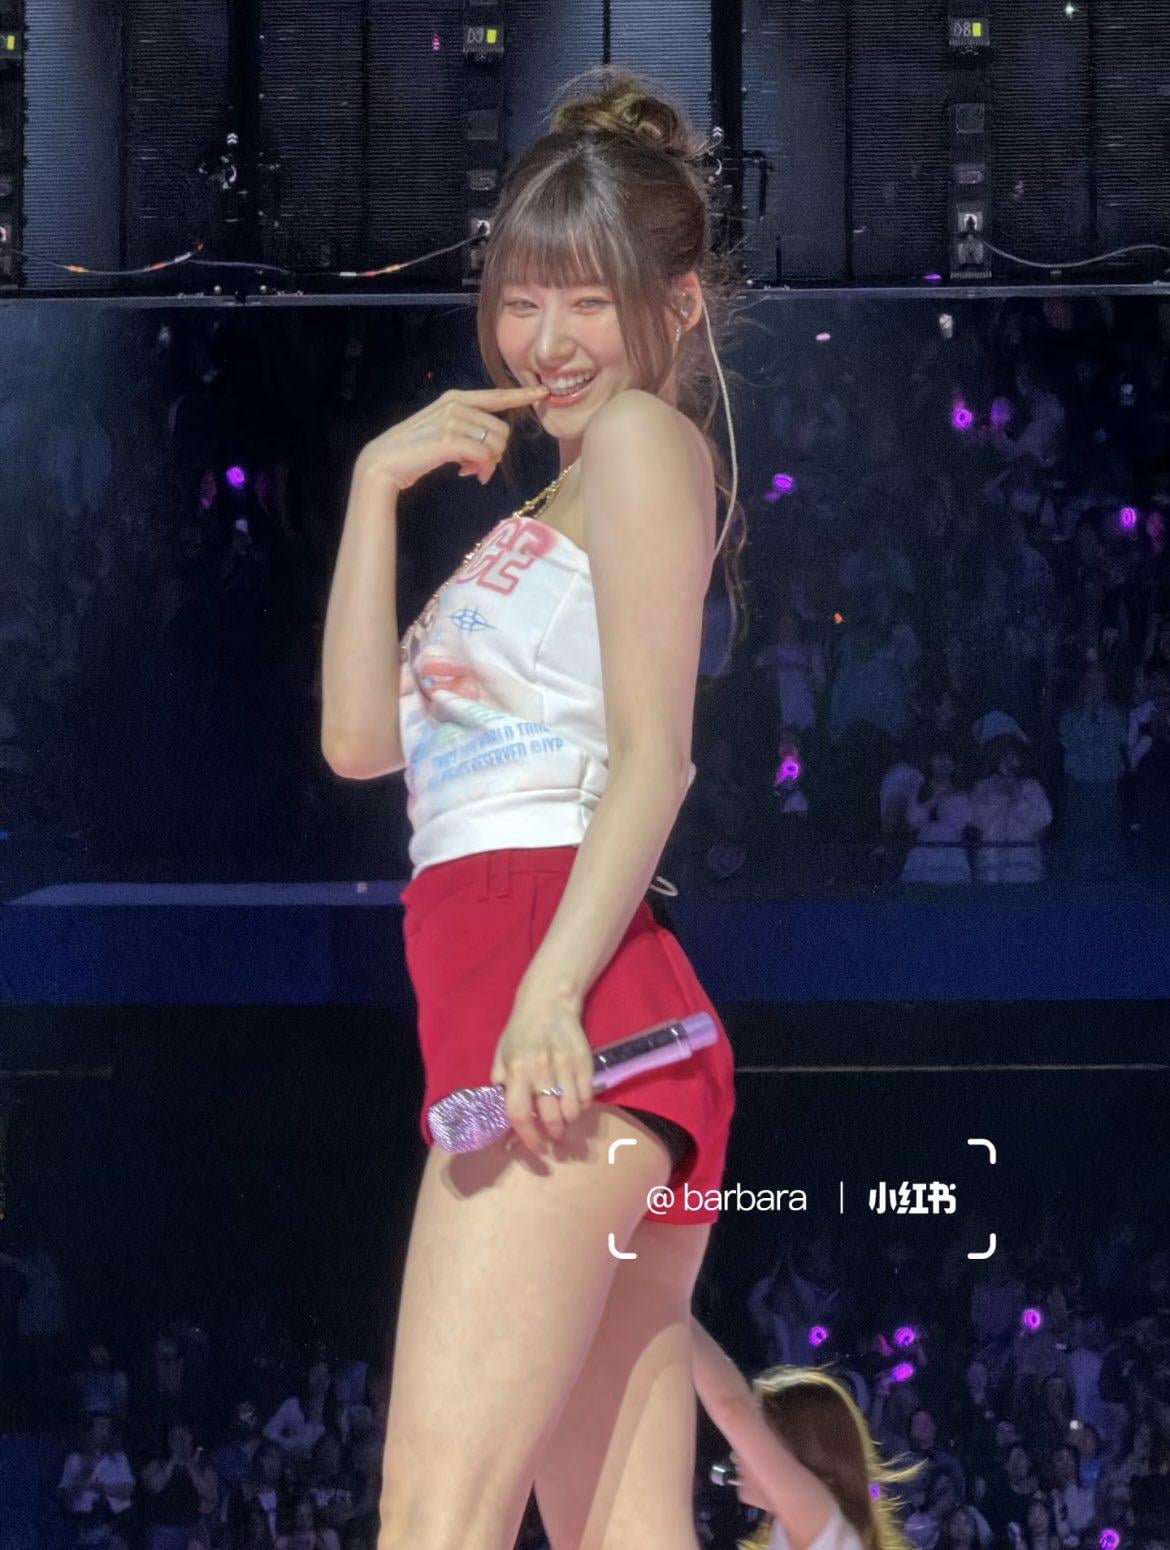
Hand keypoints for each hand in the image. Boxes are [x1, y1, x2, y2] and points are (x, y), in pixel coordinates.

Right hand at [355, 384, 548, 493]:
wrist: (384, 463)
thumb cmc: (414, 451)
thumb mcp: (442, 432)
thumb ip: (466, 431)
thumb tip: (489, 449)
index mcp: (456, 399)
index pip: (496, 395)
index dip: (521, 395)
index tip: (542, 393)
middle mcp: (456, 405)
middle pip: (501, 429)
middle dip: (496, 454)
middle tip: (479, 469)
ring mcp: (452, 420)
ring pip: (496, 443)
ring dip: (489, 464)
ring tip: (471, 472)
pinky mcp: (449, 439)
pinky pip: (484, 455)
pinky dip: (481, 470)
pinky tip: (465, 473)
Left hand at [490, 981, 594, 1151]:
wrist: (549, 1002)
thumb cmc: (521, 1032)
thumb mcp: (501, 1056)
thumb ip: (501, 1086)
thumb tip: (507, 1118)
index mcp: (515, 1070)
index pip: (519, 1114)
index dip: (528, 1137)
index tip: (535, 1147)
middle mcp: (540, 1070)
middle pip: (551, 1118)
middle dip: (553, 1135)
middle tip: (554, 1137)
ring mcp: (565, 1066)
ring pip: (573, 1111)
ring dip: (569, 1122)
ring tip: (564, 1120)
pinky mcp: (585, 1061)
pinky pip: (588, 1097)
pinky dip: (583, 1106)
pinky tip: (575, 1102)